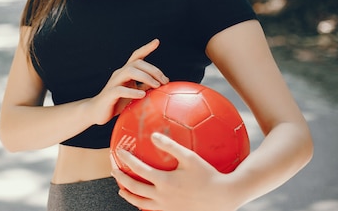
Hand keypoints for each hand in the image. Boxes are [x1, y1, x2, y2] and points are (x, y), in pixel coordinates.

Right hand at [88, 39, 168, 125]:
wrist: (97, 111)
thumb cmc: (117, 101)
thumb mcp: (134, 92)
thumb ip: (145, 86)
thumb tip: (161, 83)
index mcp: (126, 72)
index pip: (136, 56)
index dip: (146, 48)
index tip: (156, 41)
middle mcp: (119, 73)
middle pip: (137, 63)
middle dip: (153, 70)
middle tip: (164, 81)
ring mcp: (113, 82)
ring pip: (129, 71)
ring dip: (145, 77)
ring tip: (156, 86)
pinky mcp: (109, 94)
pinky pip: (120, 89)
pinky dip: (132, 91)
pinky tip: (142, 95)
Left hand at [111, 133, 238, 210]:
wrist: (223, 197)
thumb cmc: (208, 174)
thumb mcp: (190, 157)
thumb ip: (170, 145)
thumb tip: (153, 134)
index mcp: (165, 182)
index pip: (138, 169)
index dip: (126, 159)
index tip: (119, 151)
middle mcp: (162, 196)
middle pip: (134, 189)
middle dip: (121, 179)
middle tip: (114, 170)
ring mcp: (166, 207)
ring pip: (140, 203)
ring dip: (128, 195)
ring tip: (121, 189)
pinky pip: (152, 210)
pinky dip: (142, 204)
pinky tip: (141, 199)